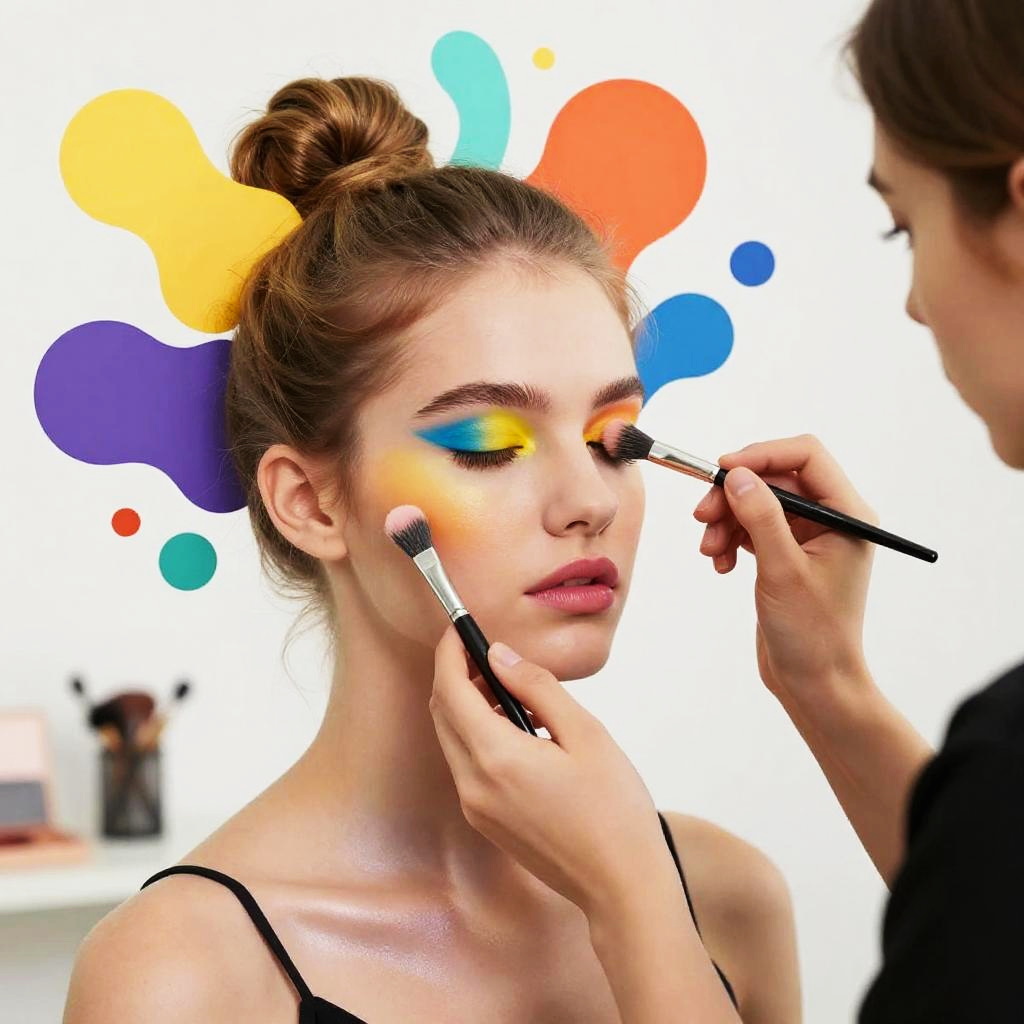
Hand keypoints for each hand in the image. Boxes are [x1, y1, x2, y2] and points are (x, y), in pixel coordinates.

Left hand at [429, 626, 672, 914]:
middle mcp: (473, 784)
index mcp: (496, 757)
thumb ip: (537, 687)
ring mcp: (475, 807)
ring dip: (467, 705)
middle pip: (442, 713)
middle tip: (486, 651)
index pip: (450, 689)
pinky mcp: (485, 821)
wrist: (621, 885)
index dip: (449, 652)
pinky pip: (466, 764)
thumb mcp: (585, 733)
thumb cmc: (614, 809)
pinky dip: (478, 735)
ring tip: (510, 688)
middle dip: (455, 675)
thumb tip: (499, 655)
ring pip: (451, 739)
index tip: (460, 626)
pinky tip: (517, 728)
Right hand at [693, 434, 876, 706]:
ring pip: (758, 503)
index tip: (722, 470)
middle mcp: (832, 520)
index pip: (807, 457)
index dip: (763, 455)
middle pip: (775, 478)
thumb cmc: (812, 633)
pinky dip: (731, 539)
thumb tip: (738, 475)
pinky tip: (721, 564)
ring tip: (710, 551)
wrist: (814, 683)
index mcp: (848, 515)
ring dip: (727, 520)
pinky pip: (752, 528)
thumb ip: (762, 517)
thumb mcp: (783, 570)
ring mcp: (808, 537)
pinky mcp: (786, 555)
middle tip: (702, 516)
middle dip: (735, 495)